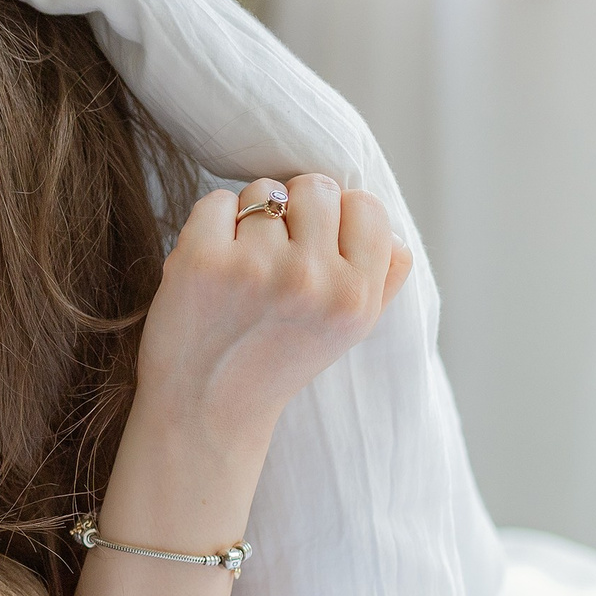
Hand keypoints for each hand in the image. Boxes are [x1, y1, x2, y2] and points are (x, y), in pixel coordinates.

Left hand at [138, 173, 411, 437]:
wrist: (206, 408)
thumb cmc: (276, 360)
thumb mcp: (349, 331)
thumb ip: (383, 279)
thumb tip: (393, 231)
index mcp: (356, 297)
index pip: (366, 206)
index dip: (338, 219)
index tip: (315, 248)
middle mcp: (312, 280)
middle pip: (315, 187)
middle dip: (294, 210)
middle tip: (275, 257)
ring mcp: (255, 267)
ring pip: (263, 190)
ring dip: (250, 218)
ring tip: (243, 268)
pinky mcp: (202, 260)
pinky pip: (217, 201)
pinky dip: (211, 224)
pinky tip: (213, 267)